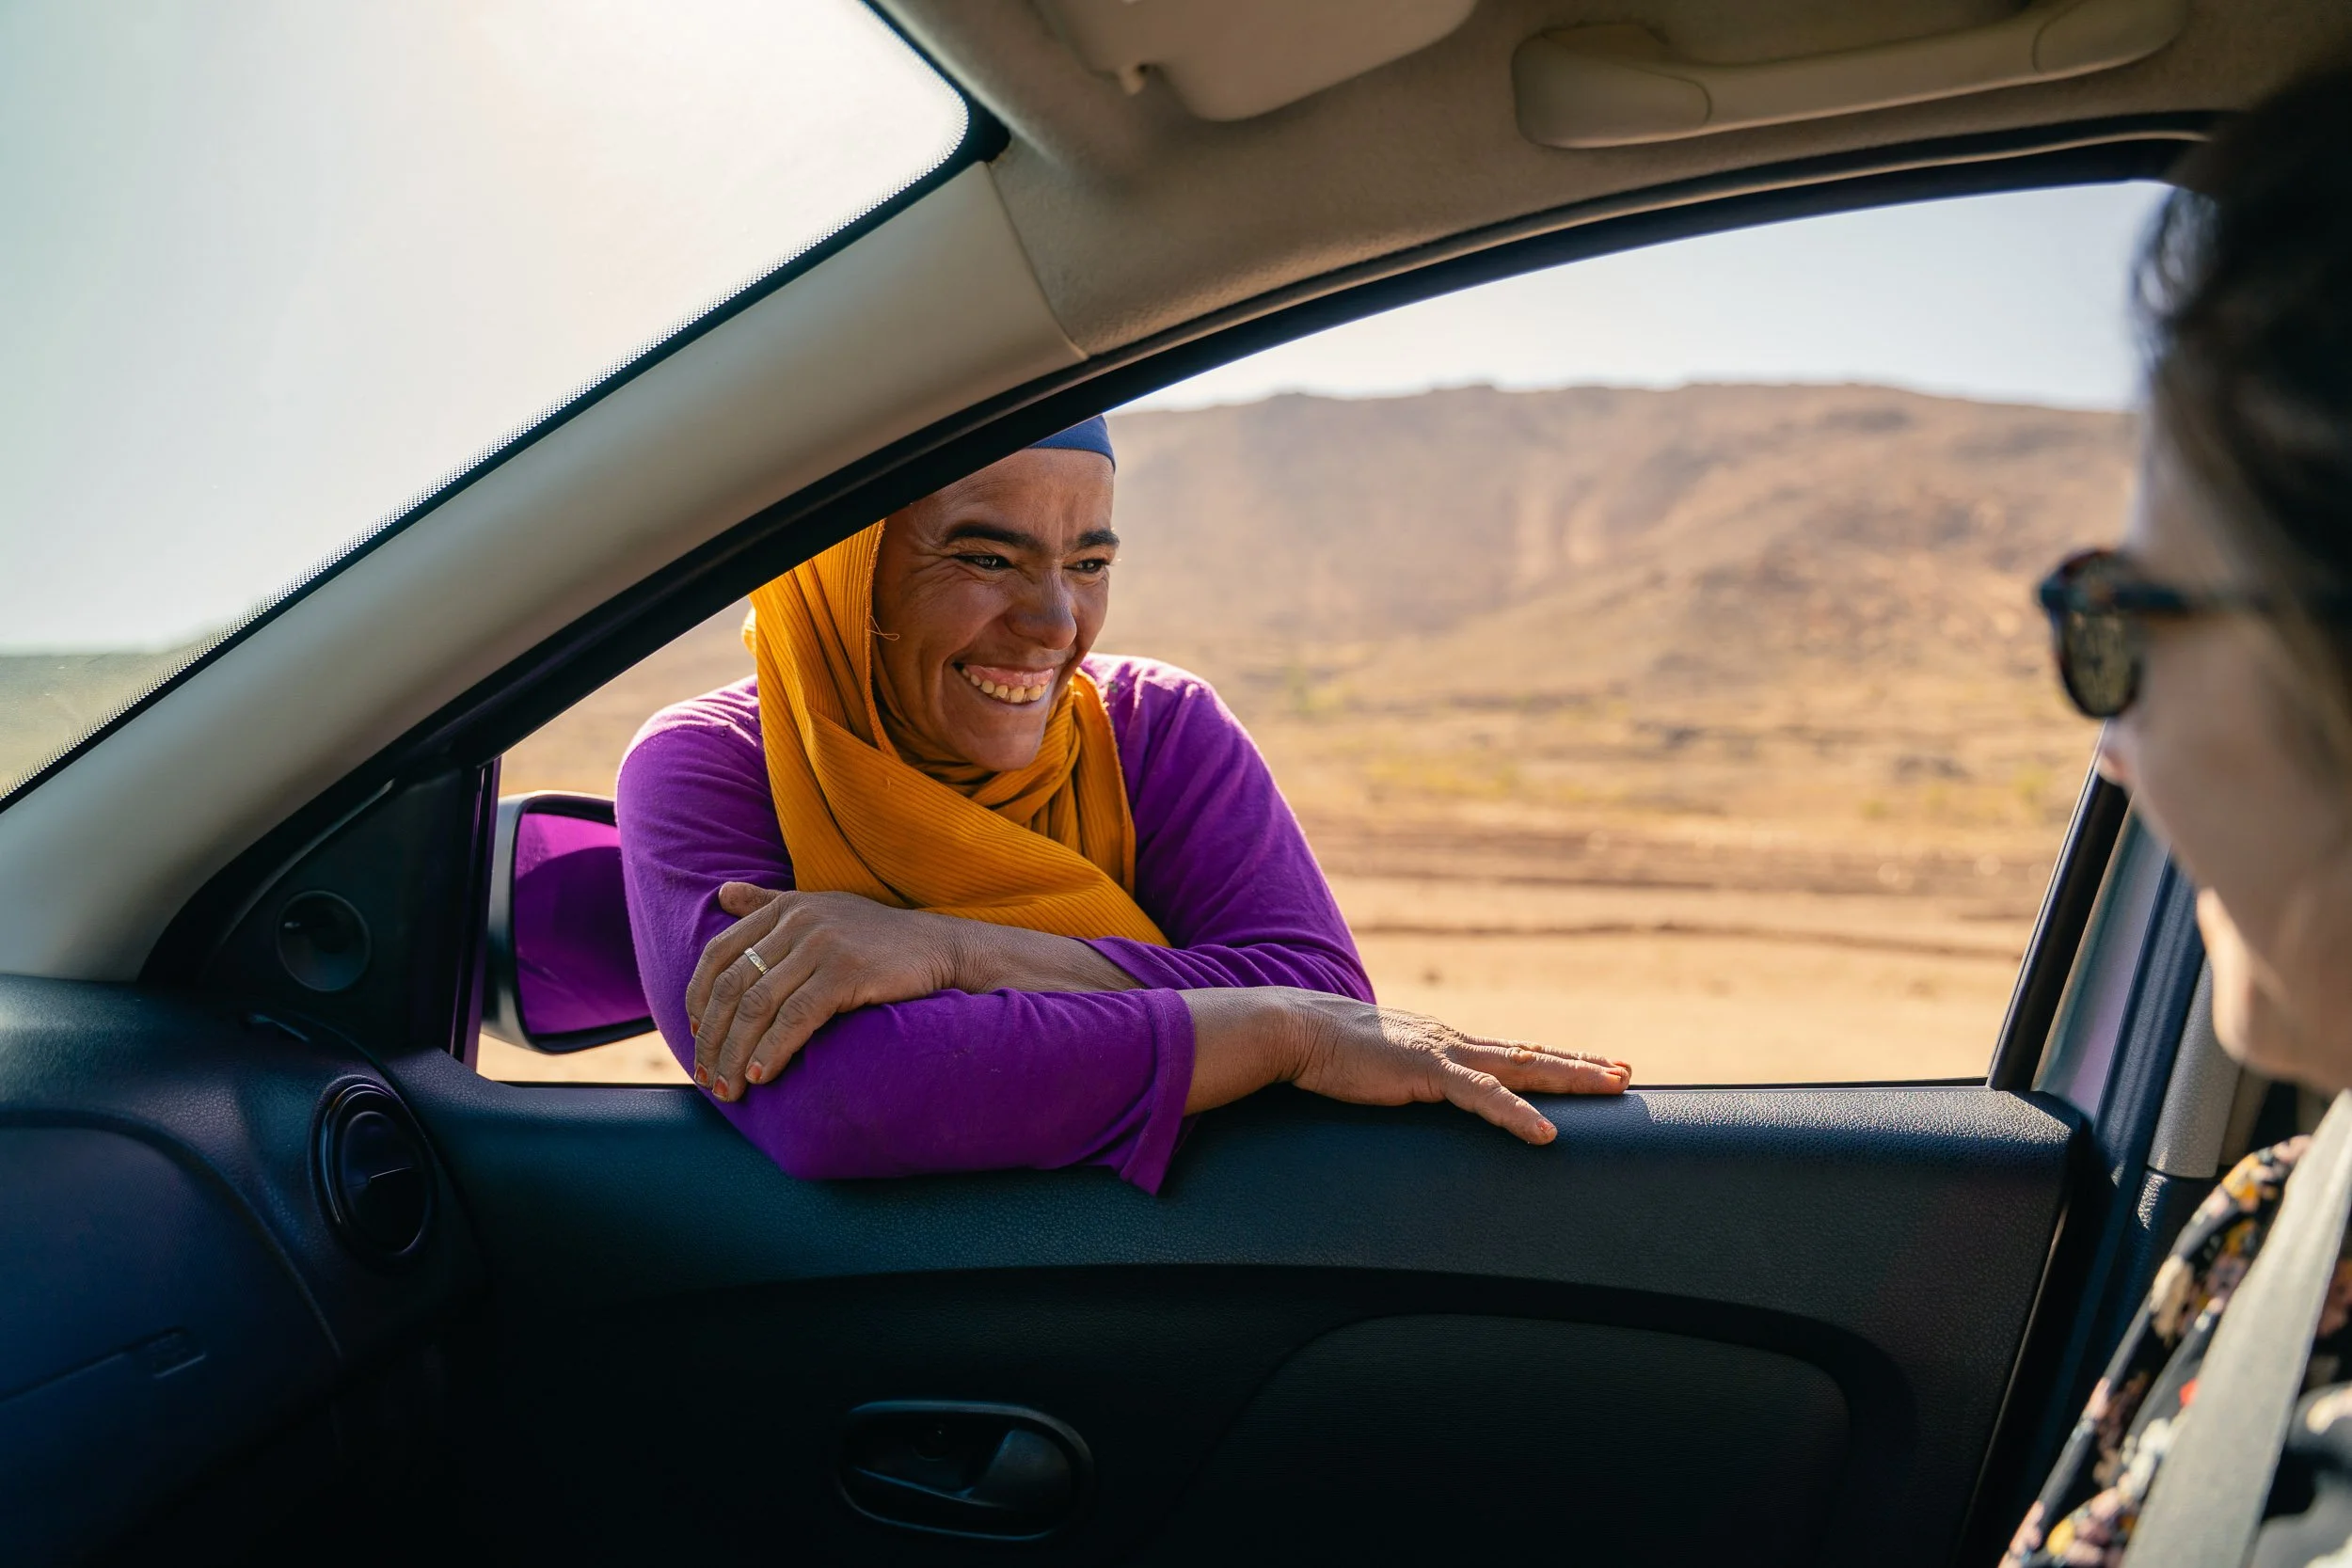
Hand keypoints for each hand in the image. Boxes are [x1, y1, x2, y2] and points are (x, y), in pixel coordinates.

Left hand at [687, 884, 961, 1099]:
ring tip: (730, 1089)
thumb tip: (722, 893)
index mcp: (785, 908)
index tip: (696, 1035)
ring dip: (736, 1054)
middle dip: (712, 1038)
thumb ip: (769, 904)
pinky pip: (795, 1018)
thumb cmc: (876, 937)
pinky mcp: (846, 973)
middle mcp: (798, 921)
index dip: (699, 999)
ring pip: (758, 1006)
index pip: (719, 954)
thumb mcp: (820, 909)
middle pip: (732, 986)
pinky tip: (761, 1075)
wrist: (939, 947)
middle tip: (707, 1077)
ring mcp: (822, 946)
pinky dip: (772, 1050)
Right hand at [1183, 988, 1629, 1143]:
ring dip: (1571, 1078)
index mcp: (1442, 1044)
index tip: (1589, 1066)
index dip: (1552, 1061)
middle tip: (1625, 1072)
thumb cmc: (1323, 1052)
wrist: (1293, 1030)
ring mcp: (1444, 1053)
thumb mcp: (1374, 1067)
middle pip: (1531, 1055)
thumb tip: (1400, 1091)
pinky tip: (1546, 1134)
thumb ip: (1397, 1078)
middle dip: (1580, 1066)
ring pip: (1523, 1067)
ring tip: (1612, 1085)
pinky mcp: (1426, 1071)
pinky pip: (1483, 1097)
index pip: (1510, 1053)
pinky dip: (1517, 1115)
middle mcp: (1452, 1042)